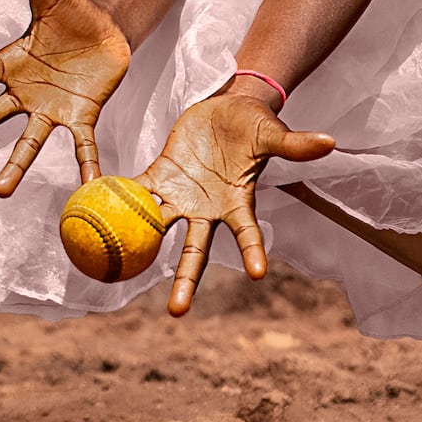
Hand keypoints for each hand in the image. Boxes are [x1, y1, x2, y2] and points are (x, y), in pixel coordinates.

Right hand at [0, 0, 128, 196]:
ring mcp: (51, 108)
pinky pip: (82, 145)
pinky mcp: (81, 116)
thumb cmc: (72, 12)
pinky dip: (86, 166)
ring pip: (29, 141)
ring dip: (14, 167)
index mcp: (13, 61)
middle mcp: (26, 91)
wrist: (106, 30)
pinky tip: (88, 188)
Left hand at [136, 88, 337, 314]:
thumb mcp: (273, 133)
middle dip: (185, 282)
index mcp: (237, 203)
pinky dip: (116, 199)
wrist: (227, 108)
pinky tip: (91, 211)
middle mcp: (206, 209)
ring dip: (138, 250)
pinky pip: (134, 191)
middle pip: (194, 252)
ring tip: (115, 275)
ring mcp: (180, 196)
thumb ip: (295, 144)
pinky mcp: (159, 176)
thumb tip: (330, 143)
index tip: (258, 275)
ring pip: (157, 230)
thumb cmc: (255, 125)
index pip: (246, 233)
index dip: (252, 252)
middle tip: (175, 313)